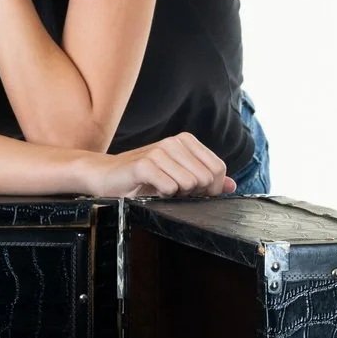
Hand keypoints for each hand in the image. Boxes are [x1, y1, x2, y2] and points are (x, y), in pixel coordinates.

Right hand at [85, 132, 235, 200]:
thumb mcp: (176, 177)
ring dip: (176, 195)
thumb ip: (205, 180)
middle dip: (193, 193)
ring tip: (159, 189)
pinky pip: (170, 188)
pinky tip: (150, 190)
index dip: (210, 188)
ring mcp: (160, 150)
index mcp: (186, 141)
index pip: (218, 169)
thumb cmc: (141, 180)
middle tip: (172, 192)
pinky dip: (162, 196)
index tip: (192, 193)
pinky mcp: (145, 164)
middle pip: (207, 178)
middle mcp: (175, 141)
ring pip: (190, 184)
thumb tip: (231, 186)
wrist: (105, 176)